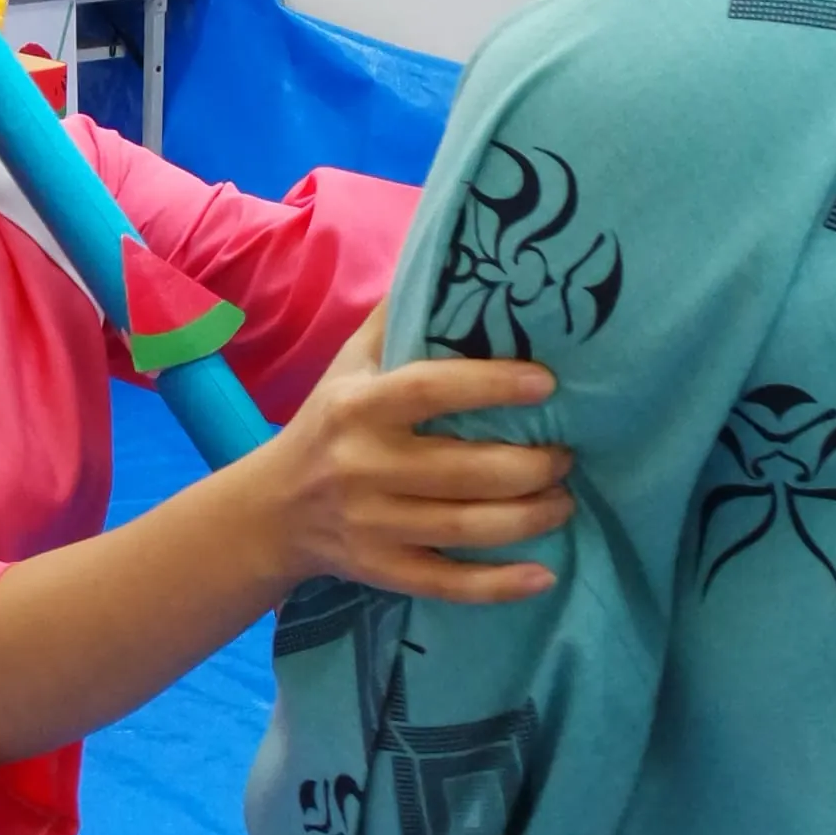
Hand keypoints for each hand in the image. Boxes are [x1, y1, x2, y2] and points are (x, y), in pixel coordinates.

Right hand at [256, 303, 573, 602]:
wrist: (269, 511)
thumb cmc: (327, 422)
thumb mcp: (350, 363)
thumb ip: (399, 317)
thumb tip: (450, 248)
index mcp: (358, 408)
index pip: (433, 391)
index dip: (494, 385)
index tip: (547, 383)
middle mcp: (362, 467)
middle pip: (465, 470)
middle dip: (532, 464)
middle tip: (566, 454)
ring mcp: (372, 525)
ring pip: (467, 528)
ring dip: (531, 516)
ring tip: (564, 500)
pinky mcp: (381, 572)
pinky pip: (448, 585)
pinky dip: (500, 585)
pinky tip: (544, 576)